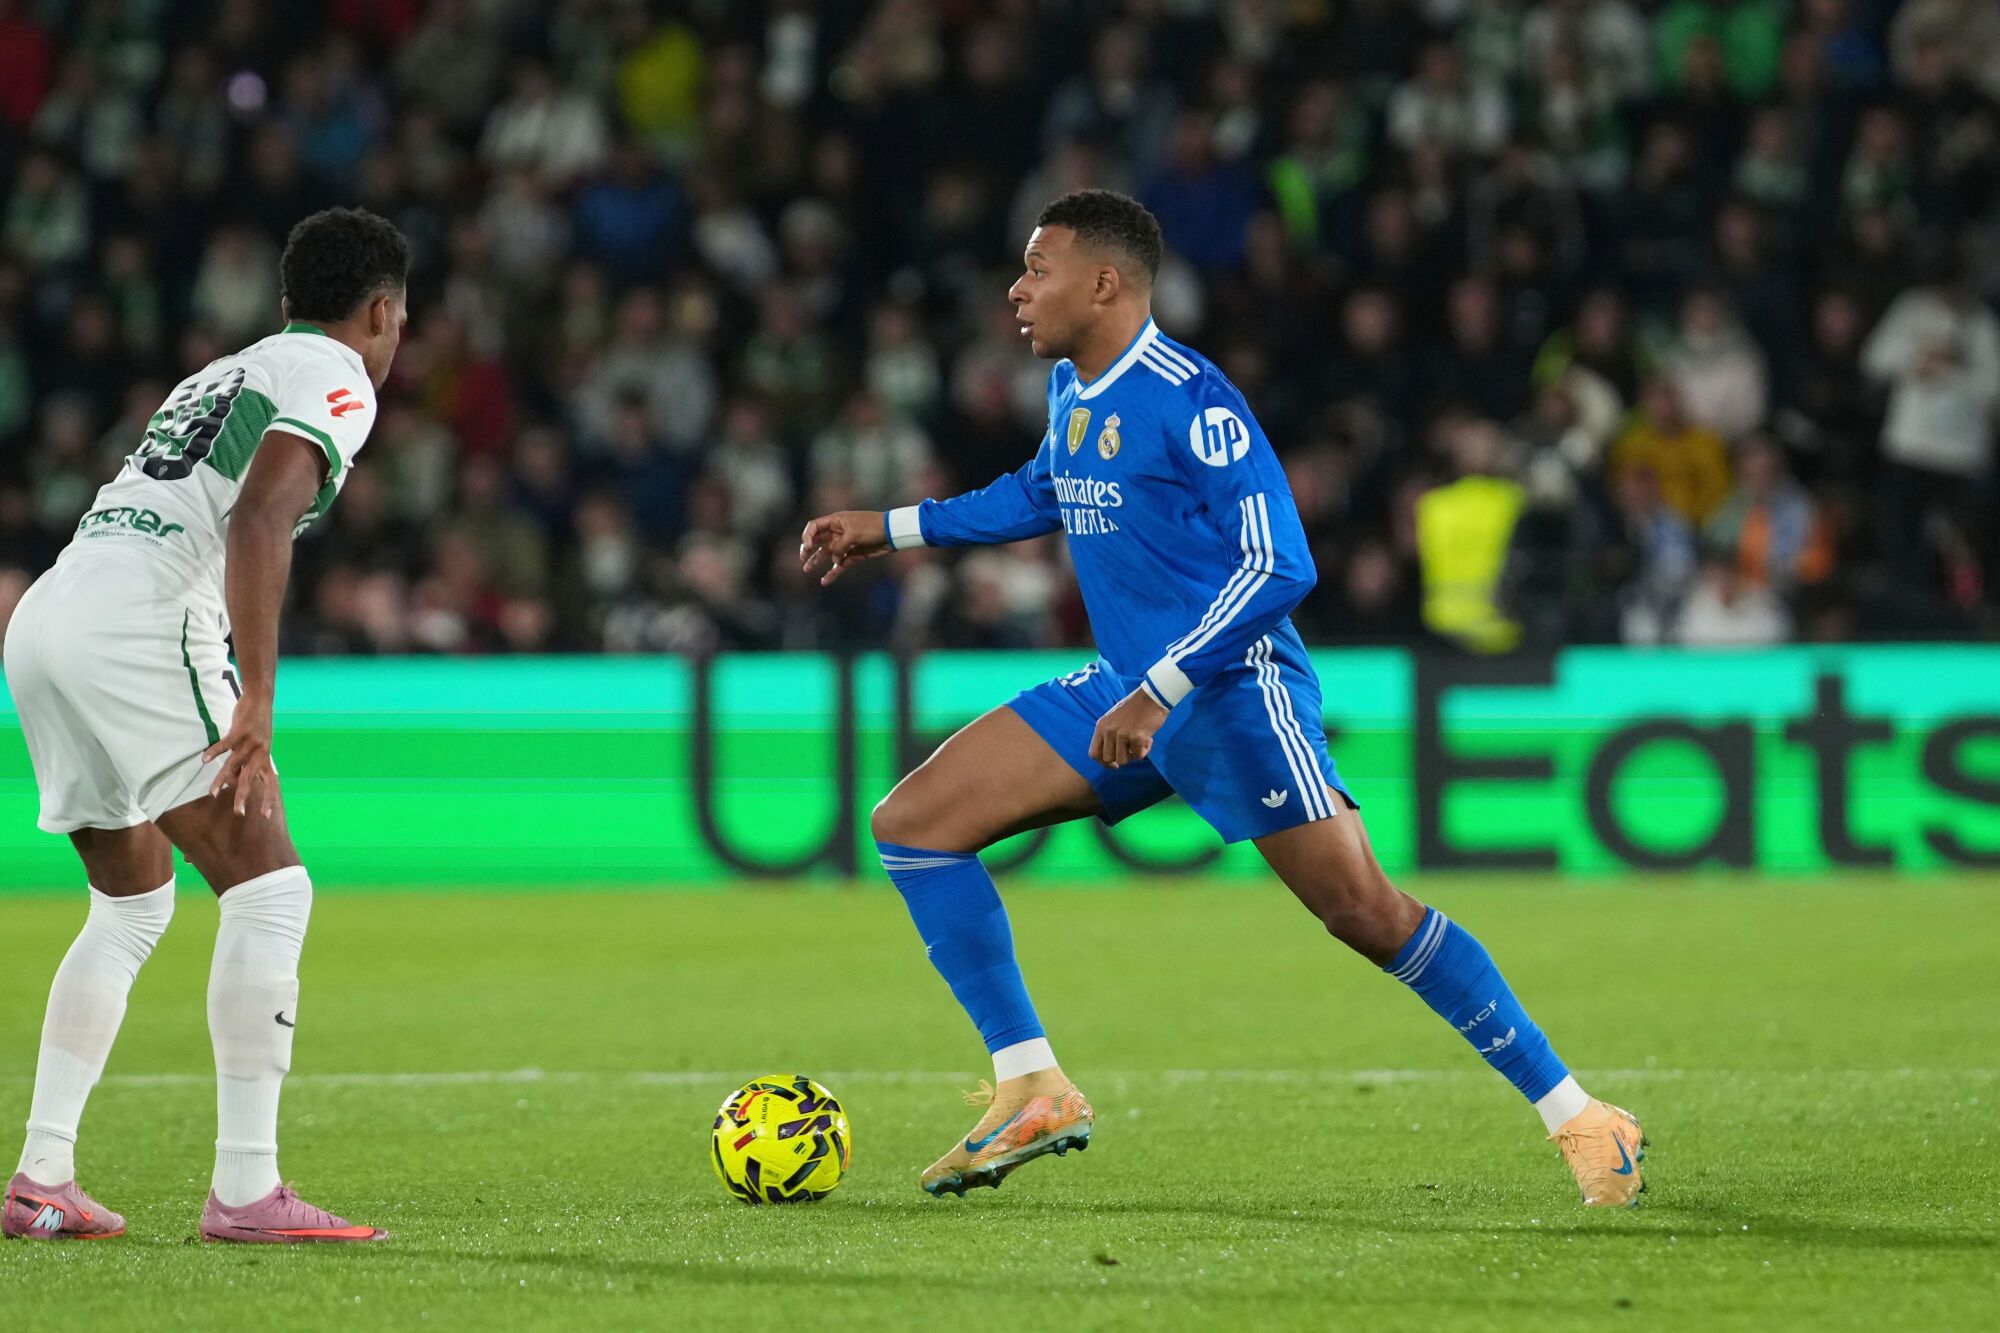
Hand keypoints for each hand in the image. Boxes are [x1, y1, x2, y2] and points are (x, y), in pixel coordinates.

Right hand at [203, 695, 278, 817]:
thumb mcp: (256, 747)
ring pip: (234, 765)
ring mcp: (251, 742)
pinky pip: (225, 745)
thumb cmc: (256, 726)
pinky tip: (204, 760)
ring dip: (222, 779)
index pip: (271, 783)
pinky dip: (214, 752)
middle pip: (251, 778)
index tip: (266, 815)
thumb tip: (234, 780)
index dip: (270, 798)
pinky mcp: (240, 732)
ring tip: (212, 793)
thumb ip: (246, 763)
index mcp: (265, 758)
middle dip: (244, 796)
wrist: (260, 700)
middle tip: (238, 813)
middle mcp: (260, 753)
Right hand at [799, 510, 891, 585]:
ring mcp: (846, 544)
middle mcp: (838, 532)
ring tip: (806, 569)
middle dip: (808, 549)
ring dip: (816, 561)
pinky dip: (833, 572)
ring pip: (827, 554)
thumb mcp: (853, 534)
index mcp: (836, 521)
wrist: (893, 533)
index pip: (815, 527)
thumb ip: (840, 546)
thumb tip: (834, 559)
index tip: (808, 547)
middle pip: (818, 541)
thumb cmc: (872, 527)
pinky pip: (840, 564)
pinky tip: (824, 581)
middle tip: (802, 558)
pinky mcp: (854, 555)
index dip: (808, 536)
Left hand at [1090, 687, 1168, 768]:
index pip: (1094, 754)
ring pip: (1123, 760)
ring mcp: (1122, 735)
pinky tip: (1148, 739)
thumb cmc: (1134, 707)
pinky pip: (1138, 756)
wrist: (1152, 697)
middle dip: (1120, 759)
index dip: (1103, 763)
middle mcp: (1109, 731)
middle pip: (1108, 759)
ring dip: (1133, 755)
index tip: (1113, 764)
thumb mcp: (1113, 718)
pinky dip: (1144, 751)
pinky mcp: (1136, 738)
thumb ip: (1108, 735)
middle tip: (1130, 752)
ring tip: (1139, 743)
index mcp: (1101, 726)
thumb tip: (1110, 758)